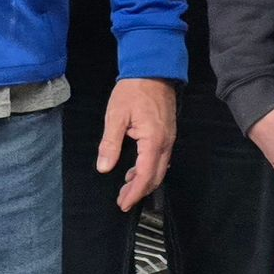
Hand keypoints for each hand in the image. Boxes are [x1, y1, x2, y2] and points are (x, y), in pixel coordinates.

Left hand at [97, 78, 175, 211]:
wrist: (153, 69)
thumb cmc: (132, 90)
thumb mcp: (116, 116)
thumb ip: (111, 144)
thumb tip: (104, 168)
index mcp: (153, 140)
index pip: (145, 175)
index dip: (134, 193)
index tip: (122, 204)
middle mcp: (165, 143)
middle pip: (156, 176)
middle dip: (139, 191)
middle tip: (123, 200)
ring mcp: (169, 138)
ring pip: (160, 168)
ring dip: (144, 181)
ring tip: (126, 187)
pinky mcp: (168, 133)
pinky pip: (161, 158)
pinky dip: (149, 169)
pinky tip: (136, 169)